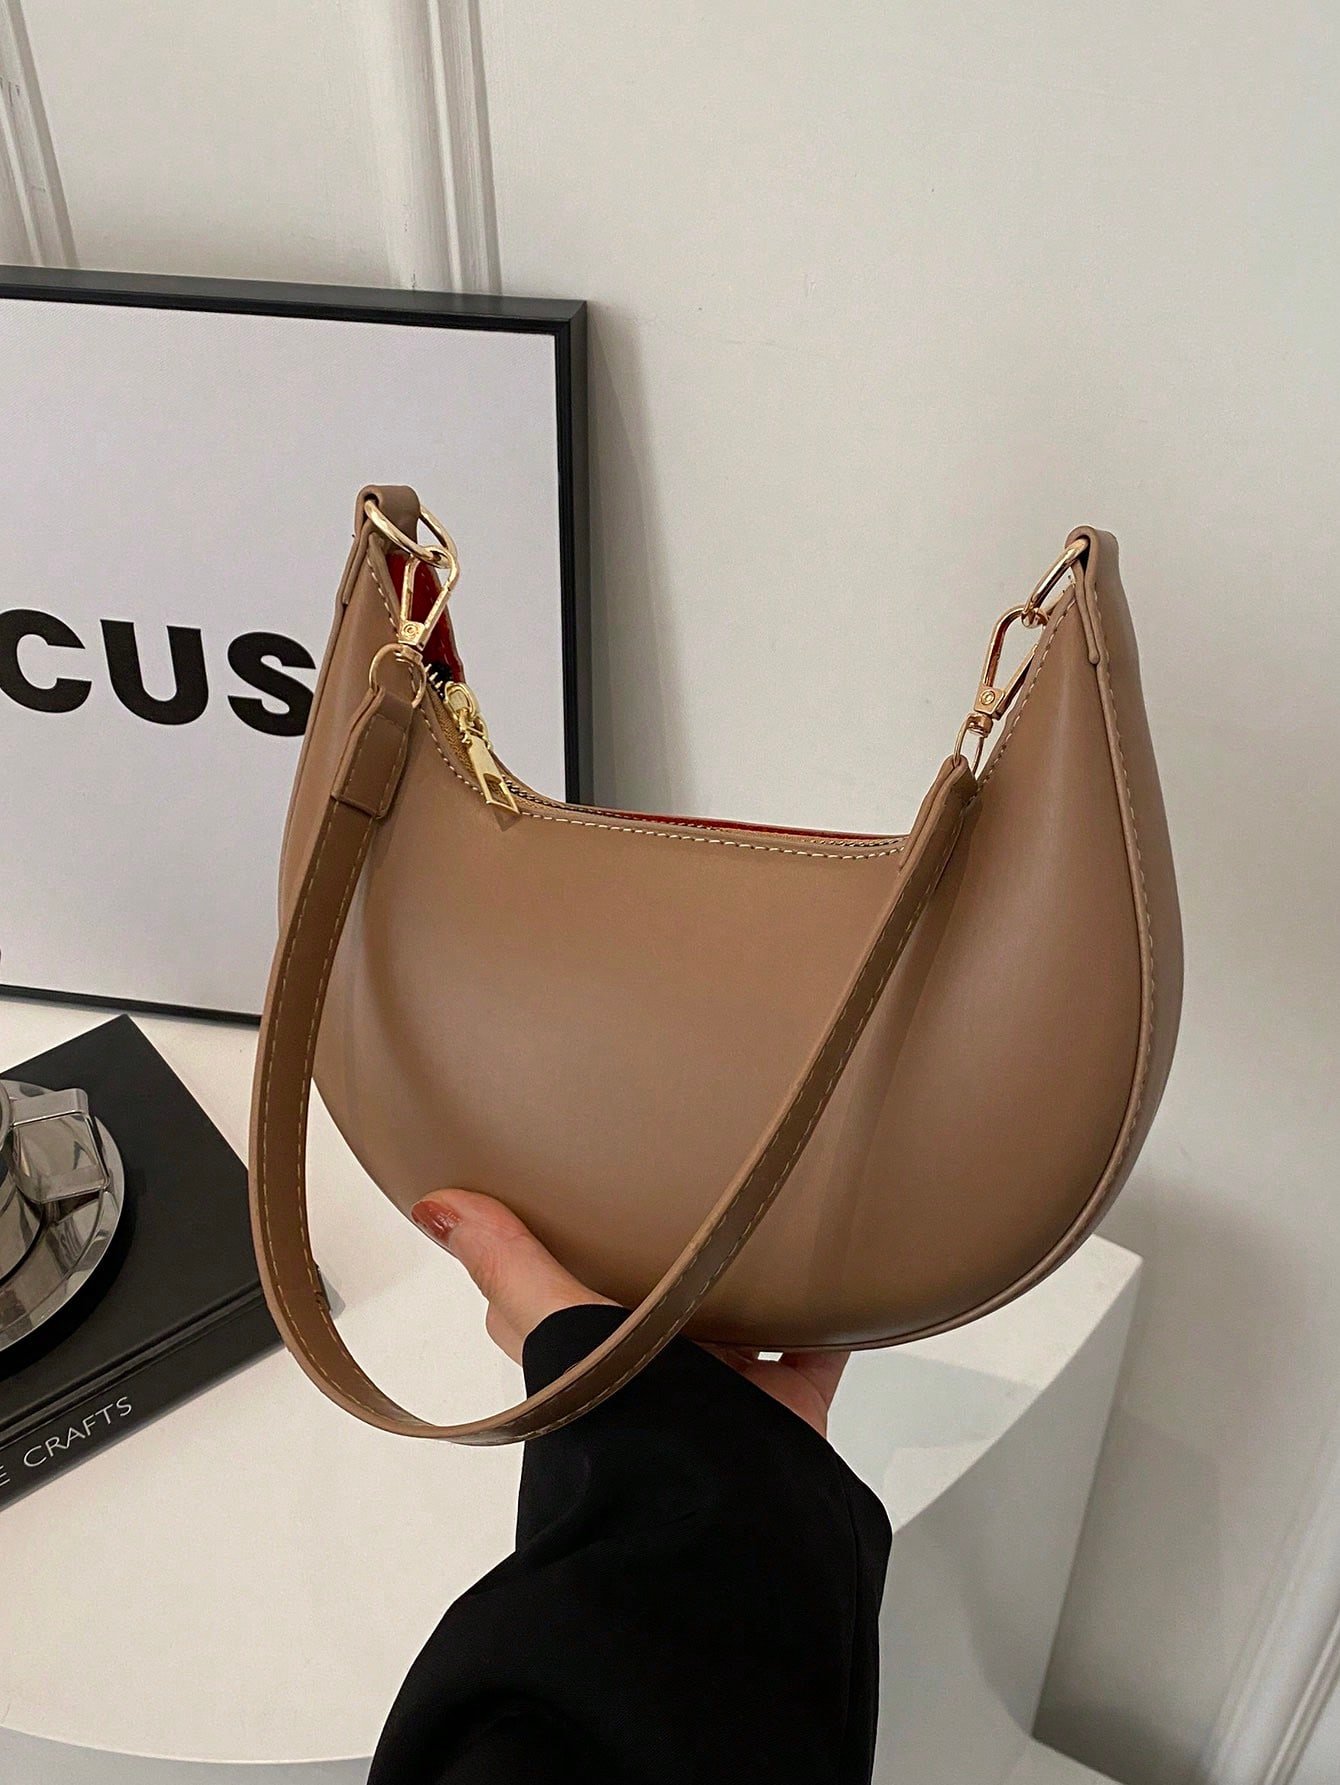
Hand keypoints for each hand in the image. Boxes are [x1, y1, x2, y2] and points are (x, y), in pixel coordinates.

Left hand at [410, 1188, 848, 1437]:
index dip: (551, 1259)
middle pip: (657, 1305)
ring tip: (757, 1205)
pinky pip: (816, 1347)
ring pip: (736, 1318)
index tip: (559, 1203)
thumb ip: (507, 1264)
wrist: (717, 1507)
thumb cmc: (624, 1422)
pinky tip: (836, 1270)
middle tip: (677, 1182)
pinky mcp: (787, 1404)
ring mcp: (722, 1390)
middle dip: (667, 1258)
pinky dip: (831, 1318)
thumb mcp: (557, 1322)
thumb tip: (434, 1206)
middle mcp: (653, 1375)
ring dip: (746, 1277)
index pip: (557, 1307)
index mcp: (593, 1359)